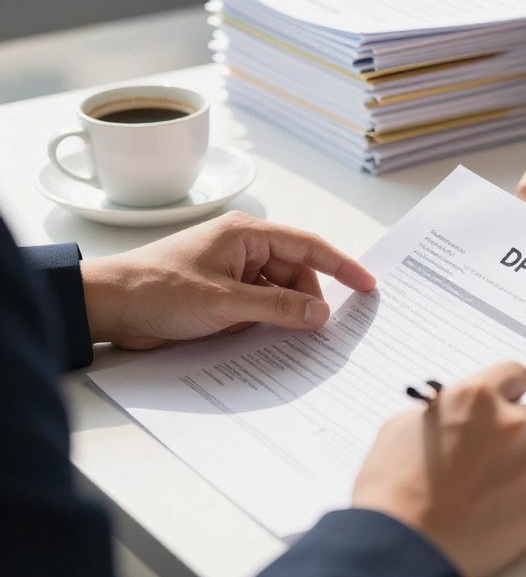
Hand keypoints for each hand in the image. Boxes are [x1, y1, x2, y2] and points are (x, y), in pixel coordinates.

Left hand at [81, 211, 375, 349]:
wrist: (107, 307)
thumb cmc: (159, 289)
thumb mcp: (224, 301)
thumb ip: (278, 306)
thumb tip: (321, 314)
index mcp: (246, 235)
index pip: (307, 245)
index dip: (341, 265)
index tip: (368, 285)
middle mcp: (243, 249)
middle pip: (295, 272)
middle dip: (310, 299)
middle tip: (324, 330)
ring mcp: (231, 274)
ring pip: (278, 293)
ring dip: (287, 314)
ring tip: (297, 339)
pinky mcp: (220, 297)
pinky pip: (258, 307)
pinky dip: (268, 322)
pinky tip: (273, 341)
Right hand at [351, 362, 525, 576]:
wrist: (399, 549)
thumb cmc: (392, 491)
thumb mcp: (402, 427)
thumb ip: (441, 411)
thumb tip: (453, 413)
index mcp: (476, 398)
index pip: (516, 374)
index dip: (509, 392)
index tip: (504, 405)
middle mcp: (510, 424)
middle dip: (519, 432)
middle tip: (495, 455)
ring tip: (494, 489)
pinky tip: (502, 511)